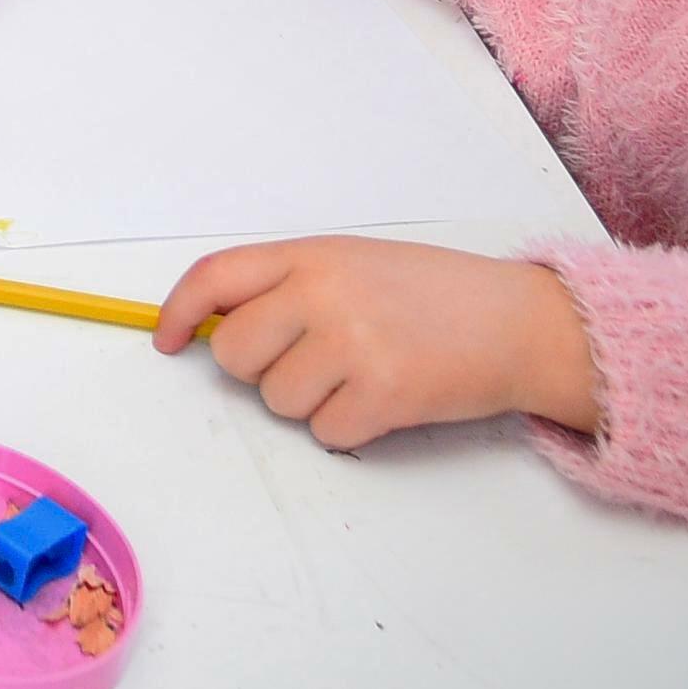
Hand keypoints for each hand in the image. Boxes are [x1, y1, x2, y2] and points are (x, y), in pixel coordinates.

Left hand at [158, 239, 603, 447]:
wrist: (517, 322)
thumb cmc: (433, 293)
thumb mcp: (354, 262)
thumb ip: (289, 284)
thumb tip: (218, 325)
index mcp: (310, 254)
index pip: (214, 278)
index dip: (180, 313)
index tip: (170, 340)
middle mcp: (322, 294)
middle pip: (235, 354)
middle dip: (260, 369)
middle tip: (311, 361)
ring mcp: (352, 345)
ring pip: (277, 400)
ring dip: (310, 402)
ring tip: (360, 375)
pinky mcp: (383, 396)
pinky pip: (324, 434)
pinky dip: (348, 429)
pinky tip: (384, 401)